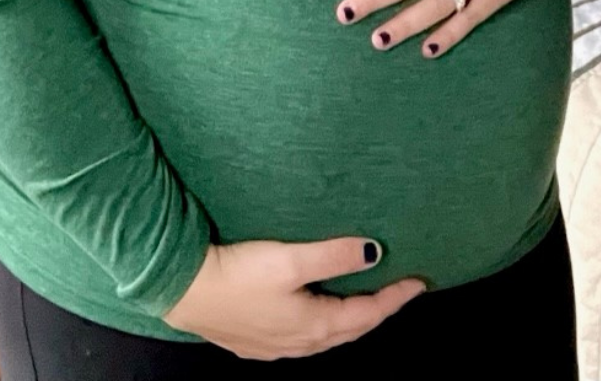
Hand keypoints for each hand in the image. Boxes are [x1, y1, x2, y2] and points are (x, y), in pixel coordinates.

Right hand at [161, 236, 425, 359]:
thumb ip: (334, 255)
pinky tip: (313, 315)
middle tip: (398, 291)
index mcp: (314, 326)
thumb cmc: (236, 274)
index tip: (419, 282)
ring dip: (349, 320)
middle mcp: (298, 343)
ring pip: (325, 337)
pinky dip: (320, 326)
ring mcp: (274, 347)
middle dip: (376, 311)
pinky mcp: (253, 342)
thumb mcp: (290, 259)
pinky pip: (301, 339)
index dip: (395, 298)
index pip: (367, 314)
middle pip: (350, 329)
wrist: (180, 289)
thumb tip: (375, 253)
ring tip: (363, 301)